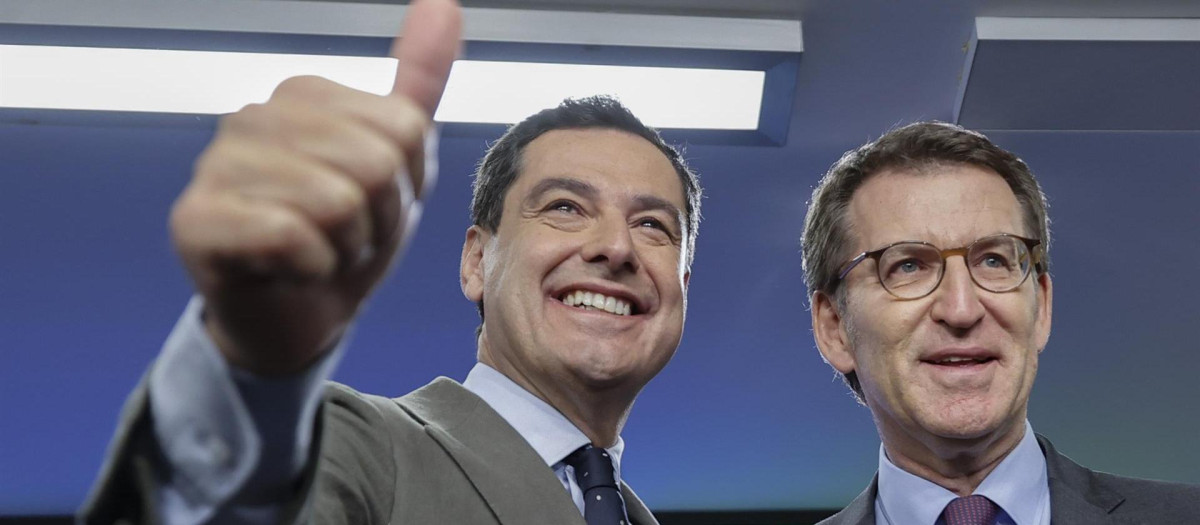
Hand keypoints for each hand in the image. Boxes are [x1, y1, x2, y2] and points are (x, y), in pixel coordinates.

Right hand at [169, 0, 461, 374]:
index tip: (373, 206)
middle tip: (347, 236)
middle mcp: (252, 116)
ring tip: (320, 251)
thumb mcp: (398, 162)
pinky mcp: (195, 220)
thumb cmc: (346, 237)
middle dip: (378, 219)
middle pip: (375, 164)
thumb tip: (444, 3)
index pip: (405, 130)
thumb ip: (417, 84)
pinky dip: (312, 268)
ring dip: (346, 248)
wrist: (298, 318)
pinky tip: (290, 270)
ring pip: (336, 201)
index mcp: (302, 94)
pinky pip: (291, 236)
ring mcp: (216, 165)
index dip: (406, 186)